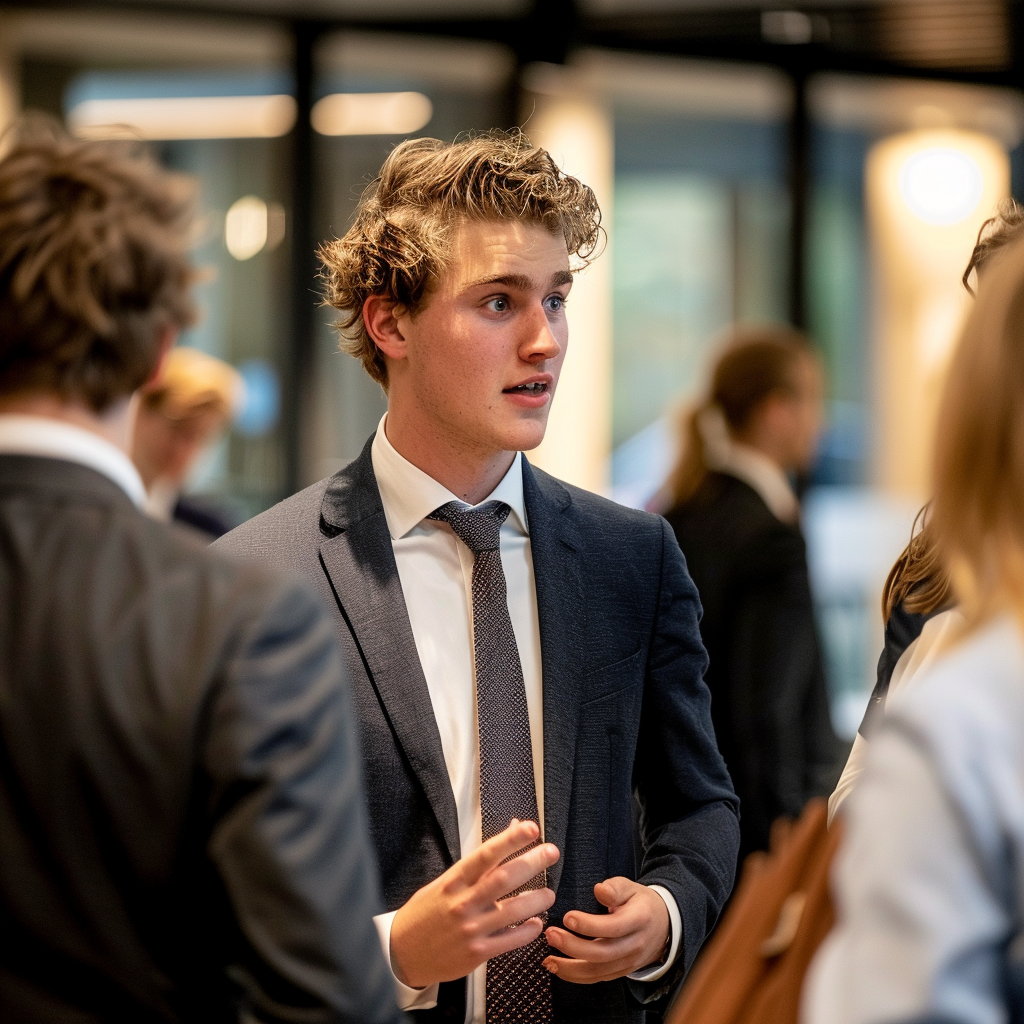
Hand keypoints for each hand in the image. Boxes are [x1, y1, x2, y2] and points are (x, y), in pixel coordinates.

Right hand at [390, 819, 558, 988]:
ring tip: (549, 893)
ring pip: (512, 911)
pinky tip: (536, 923)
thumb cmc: (426, 912)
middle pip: (503, 878)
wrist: (401, 953)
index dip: (510, 839)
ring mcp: (470, 929)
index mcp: (453, 881)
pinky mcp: (477, 953)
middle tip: (551, 852)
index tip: (530, 828)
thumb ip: (479, 862)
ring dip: (536, 900)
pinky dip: (527, 931)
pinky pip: (509, 941)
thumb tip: (509, 830)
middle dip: (531, 862)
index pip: (486, 854)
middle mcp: (463, 902)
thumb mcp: (446, 882)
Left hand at [542, 877, 668, 983]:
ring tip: (547, 958)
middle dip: (572, 947)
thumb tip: (599, 890)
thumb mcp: (631, 887)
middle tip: (551, 934)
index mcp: (638, 920)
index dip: (589, 925)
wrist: (663, 926)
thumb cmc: (641, 903)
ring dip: (569, 967)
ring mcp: (628, 962)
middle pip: (602, 953)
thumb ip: (615, 888)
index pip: (613, 927)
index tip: (567, 917)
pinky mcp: (620, 971)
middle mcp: (634, 945)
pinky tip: (557, 968)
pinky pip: (597, 978)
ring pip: (597, 971)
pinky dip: (575, 976)